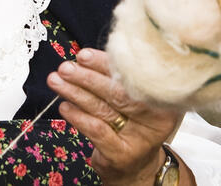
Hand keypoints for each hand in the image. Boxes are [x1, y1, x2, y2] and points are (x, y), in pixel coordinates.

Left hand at [47, 48, 191, 185]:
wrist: (135, 165)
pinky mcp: (122, 154)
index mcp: (164, 97)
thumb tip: (86, 57)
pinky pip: (96, 130)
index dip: (104, 63)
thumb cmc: (131, 123)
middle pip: (117, 92)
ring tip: (57, 81)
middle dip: (87, 77)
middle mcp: (157, 118)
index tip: (83, 55)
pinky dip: (78, 116)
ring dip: (75, 93)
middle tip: (66, 68)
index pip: (131, 75)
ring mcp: (140, 139)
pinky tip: (64, 107)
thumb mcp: (132, 98)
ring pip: (103, 109)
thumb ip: (116, 77)